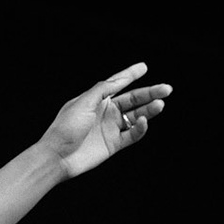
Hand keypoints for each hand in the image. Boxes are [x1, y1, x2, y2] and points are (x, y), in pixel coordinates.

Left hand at [38, 62, 171, 178]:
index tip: (144, 67)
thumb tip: (121, 79)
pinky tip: (144, 121)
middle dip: (150, 93)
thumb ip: (102, 90)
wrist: (57, 156)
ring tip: (160, 103)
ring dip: (149, 109)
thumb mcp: (83, 103)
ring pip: (136, 116)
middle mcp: (105, 112)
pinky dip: (141, 128)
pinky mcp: (114, 144)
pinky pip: (133, 134)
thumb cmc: (65, 128)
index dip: (130, 75)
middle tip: (166, 89)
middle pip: (132, 99)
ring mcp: (110, 128)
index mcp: (95, 100)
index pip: (117, 84)